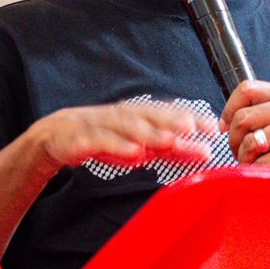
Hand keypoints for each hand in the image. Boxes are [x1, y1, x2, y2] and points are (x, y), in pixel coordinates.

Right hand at [32, 102, 216, 175]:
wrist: (57, 136)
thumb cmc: (106, 139)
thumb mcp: (141, 146)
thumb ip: (172, 149)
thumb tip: (204, 151)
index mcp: (138, 116)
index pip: (168, 114)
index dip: (190, 118)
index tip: (212, 127)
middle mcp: (122, 116)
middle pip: (149, 117)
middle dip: (172, 122)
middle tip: (193, 128)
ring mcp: (102, 126)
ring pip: (126, 128)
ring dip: (147, 134)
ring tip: (168, 141)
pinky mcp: (81, 139)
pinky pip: (99, 142)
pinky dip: (115, 146)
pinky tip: (131, 154)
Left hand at [219, 80, 269, 167]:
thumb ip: (252, 112)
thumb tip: (223, 124)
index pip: (247, 89)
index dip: (228, 110)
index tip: (224, 127)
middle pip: (242, 117)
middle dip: (234, 140)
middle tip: (242, 152)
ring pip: (249, 142)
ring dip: (245, 158)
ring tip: (257, 161)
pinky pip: (260, 162)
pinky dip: (258, 171)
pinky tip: (268, 171)